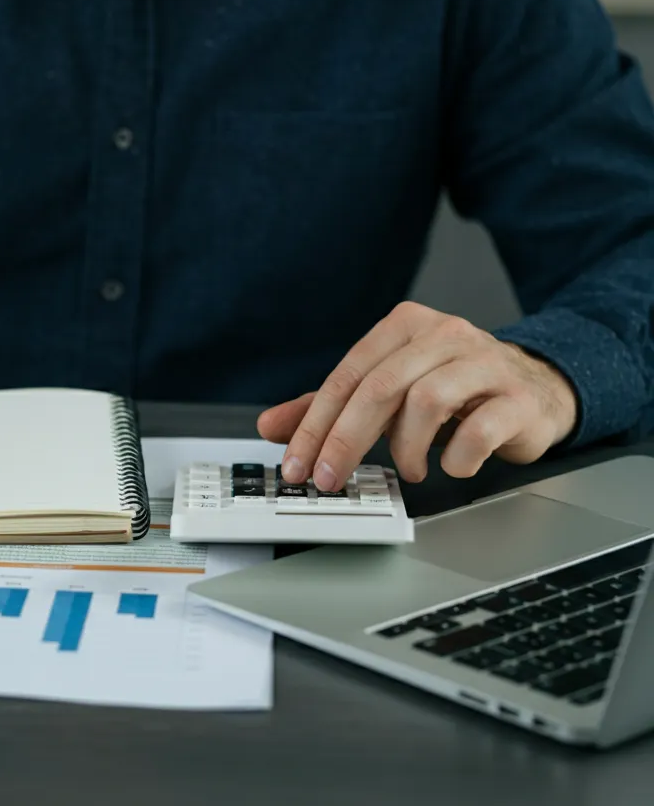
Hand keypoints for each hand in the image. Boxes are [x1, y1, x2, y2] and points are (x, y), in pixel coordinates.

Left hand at [257, 302, 577, 488]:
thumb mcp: (387, 392)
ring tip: (408, 468)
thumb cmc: (454, 391)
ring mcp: (485, 362)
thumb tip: (270, 426)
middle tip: (329, 479)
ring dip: (406, 448)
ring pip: (426, 402)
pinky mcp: (517, 398)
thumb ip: (329, 407)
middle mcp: (444, 335)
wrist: (535, 390)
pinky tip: (452, 464)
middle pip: (380, 387)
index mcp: (405, 326)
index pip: (347, 375)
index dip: (316, 424)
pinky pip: (477, 429)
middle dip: (345, 440)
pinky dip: (456, 456)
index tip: (297, 465)